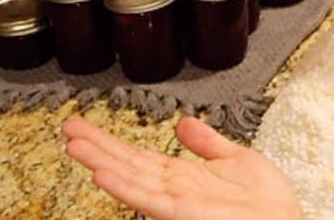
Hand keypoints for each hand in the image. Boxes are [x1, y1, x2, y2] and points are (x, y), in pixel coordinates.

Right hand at [62, 115, 303, 219]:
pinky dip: (126, 187)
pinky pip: (150, 200)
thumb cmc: (267, 201)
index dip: (111, 142)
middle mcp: (173, 190)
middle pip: (128, 165)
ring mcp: (176, 203)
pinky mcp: (183, 213)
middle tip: (66, 129)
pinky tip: (103, 175)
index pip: (139, 156)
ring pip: (132, 179)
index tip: (83, 127)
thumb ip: (207, 144)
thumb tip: (182, 122)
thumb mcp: (237, 159)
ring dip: (102, 162)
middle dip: (97, 148)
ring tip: (73, 146)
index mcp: (183, 176)